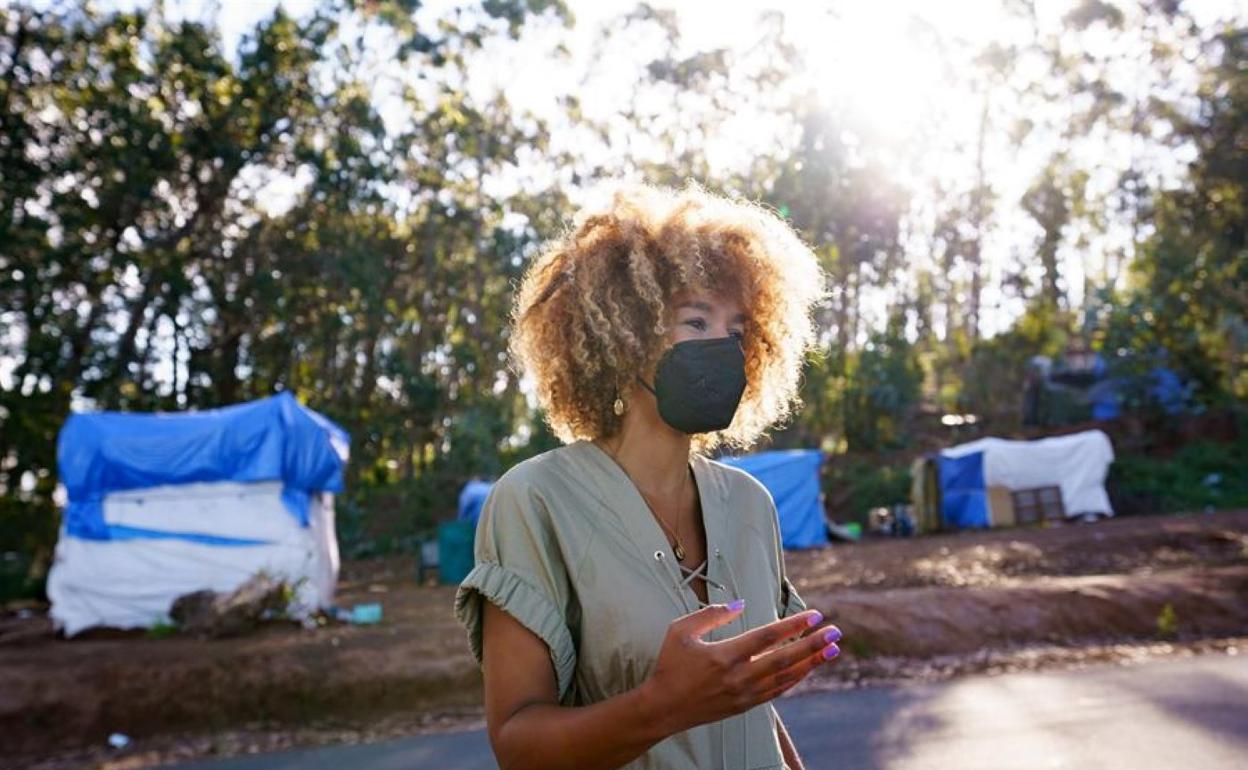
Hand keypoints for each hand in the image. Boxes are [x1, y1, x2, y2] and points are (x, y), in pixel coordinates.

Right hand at [638, 602, 840, 735]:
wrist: (663, 708)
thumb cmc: (670, 666)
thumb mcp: (680, 630)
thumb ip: (710, 614)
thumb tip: (740, 604)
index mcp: (724, 655)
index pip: (767, 637)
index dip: (793, 625)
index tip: (814, 615)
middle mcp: (739, 676)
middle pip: (785, 658)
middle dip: (813, 644)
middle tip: (836, 632)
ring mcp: (744, 694)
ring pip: (786, 677)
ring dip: (811, 662)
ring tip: (832, 650)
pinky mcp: (745, 705)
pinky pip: (778, 691)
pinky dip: (796, 679)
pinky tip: (808, 669)